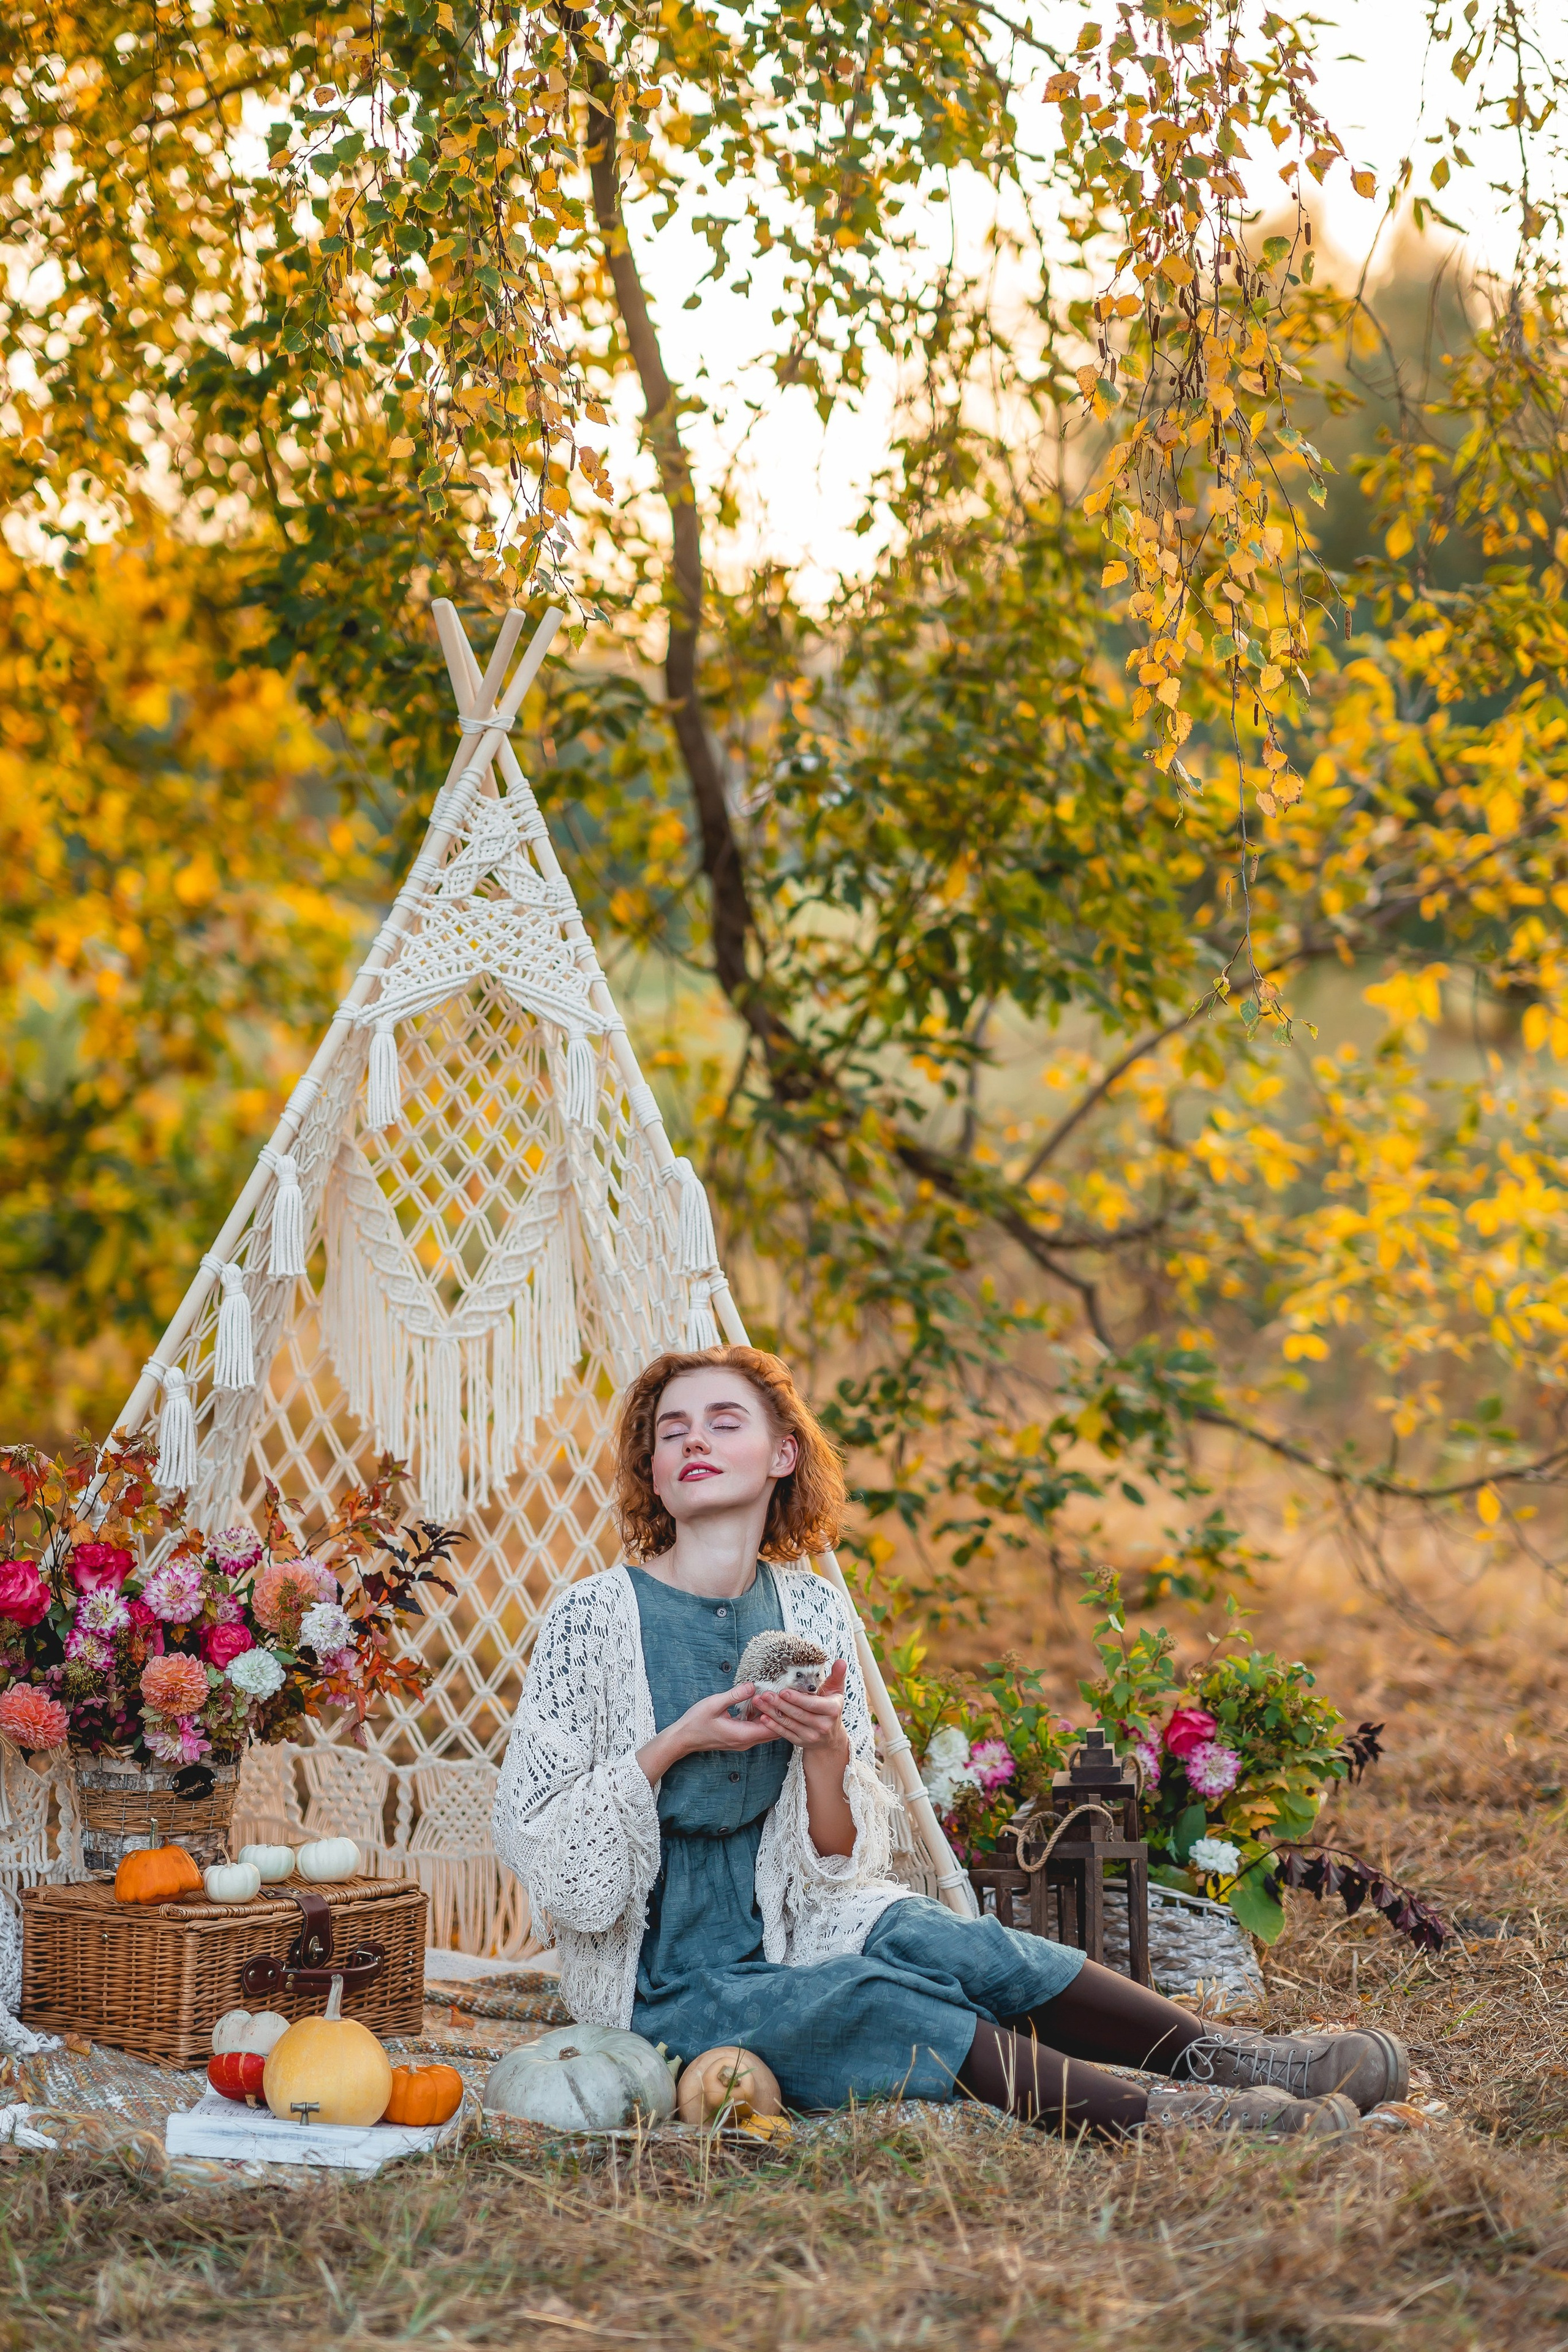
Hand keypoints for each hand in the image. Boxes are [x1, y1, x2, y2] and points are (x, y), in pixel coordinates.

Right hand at [637, 1685, 778, 1784]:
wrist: (683, 1738)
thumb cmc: (696, 1722)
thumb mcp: (714, 1704)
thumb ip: (735, 1695)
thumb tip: (752, 1685)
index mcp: (742, 1735)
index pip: (771, 1727)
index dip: (776, 1711)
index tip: (775, 1695)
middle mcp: (746, 1742)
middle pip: (773, 1730)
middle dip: (777, 1713)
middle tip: (776, 1694)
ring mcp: (743, 1742)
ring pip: (766, 1731)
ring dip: (769, 1715)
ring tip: (769, 1696)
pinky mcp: (739, 1738)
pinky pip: (756, 1730)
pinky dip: (761, 1718)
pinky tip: (759, 1704)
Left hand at [755, 1657, 848, 1755]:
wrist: (830, 1736)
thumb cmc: (831, 1707)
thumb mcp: (836, 1691)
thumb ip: (837, 1676)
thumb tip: (841, 1661)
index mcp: (832, 1710)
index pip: (812, 1704)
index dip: (797, 1698)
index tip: (783, 1691)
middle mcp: (823, 1725)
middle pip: (798, 1714)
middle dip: (780, 1704)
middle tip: (766, 1694)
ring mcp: (811, 1736)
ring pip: (789, 1723)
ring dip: (772, 1713)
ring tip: (760, 1702)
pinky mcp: (801, 1742)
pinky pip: (785, 1733)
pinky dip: (773, 1726)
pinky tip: (763, 1717)